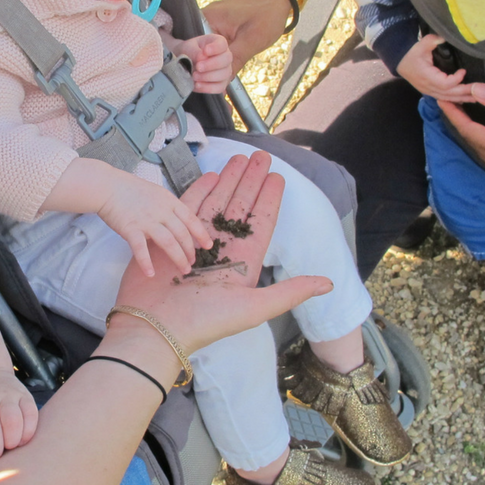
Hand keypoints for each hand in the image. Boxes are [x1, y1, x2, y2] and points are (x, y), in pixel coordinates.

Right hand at [97, 171, 212, 276]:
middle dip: (190, 251)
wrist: (107, 187)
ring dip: (178, 258)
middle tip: (193, 263)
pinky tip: (150, 274)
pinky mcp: (131, 229)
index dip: (201, 233)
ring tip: (183, 270)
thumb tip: (176, 223)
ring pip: (169, 243)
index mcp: (169, 201)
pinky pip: (141, 249)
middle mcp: (162, 211)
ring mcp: (147, 221)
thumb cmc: (129, 190)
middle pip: (182, 234)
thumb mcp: (156, 193)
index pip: (191, 219)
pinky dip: (146, 262)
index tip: (208, 245)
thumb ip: (167, 208)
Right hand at [111, 150, 333, 352]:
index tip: (277, 177)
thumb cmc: (204, 322)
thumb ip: (289, 292)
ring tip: (238, 158)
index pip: (260, 225)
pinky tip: (211, 175)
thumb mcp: (254, 308)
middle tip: (260, 156)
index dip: (269, 200)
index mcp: (242, 265)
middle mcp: (221, 252)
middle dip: (251, 182)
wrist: (155, 328)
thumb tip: (329, 284)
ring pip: (217, 204)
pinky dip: (200, 191)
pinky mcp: (170, 240)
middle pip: (240, 208)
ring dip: (229, 181)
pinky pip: (188, 209)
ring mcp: (195, 244)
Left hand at [172, 33, 234, 92]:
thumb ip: (194, 51)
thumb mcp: (187, 48)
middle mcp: (225, 56)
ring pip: (224, 75)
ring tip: (194, 76)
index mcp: (217, 43)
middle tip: (198, 67)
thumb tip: (201, 57)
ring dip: (208, 77)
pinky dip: (208, 88)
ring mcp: (225, 71)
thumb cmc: (188, 52)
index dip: (215, 48)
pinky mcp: (221, 84)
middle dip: (212, 64)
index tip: (205, 51)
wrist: (183, 64)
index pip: (222, 44)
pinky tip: (197, 85)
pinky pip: (219, 88)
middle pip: (226, 59)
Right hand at [202, 0, 305, 72]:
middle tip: (221, 80)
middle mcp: (204, 22)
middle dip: (208, 71)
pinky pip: (211, 54)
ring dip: (212, 71)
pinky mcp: (216, 35)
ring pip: (203, 57)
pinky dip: (217, 66)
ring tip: (223, 80)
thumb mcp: (252, 40)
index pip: (193, 48)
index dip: (202, 65)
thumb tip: (220, 85)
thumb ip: (234, 60)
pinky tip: (223, 76)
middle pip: (196, 54)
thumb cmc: (266, 14)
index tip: (212, 73)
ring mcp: (209, 29)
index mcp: (208, 19)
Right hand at [396, 34, 472, 100]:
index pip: (444, 84)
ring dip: (461, 98)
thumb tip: (444, 37)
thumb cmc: (412, 53)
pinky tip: (464, 100)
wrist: (401, 62)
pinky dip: (455, 100)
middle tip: (478, 90)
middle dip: (464, 92)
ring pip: (447, 98)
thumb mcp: (422, 44)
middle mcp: (428, 87)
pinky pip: (444, 98)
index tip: (463, 70)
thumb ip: (433, 40)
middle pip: (448, 94)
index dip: (456, 79)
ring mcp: (429, 91)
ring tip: (475, 98)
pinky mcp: (430, 92)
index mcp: (426, 77)